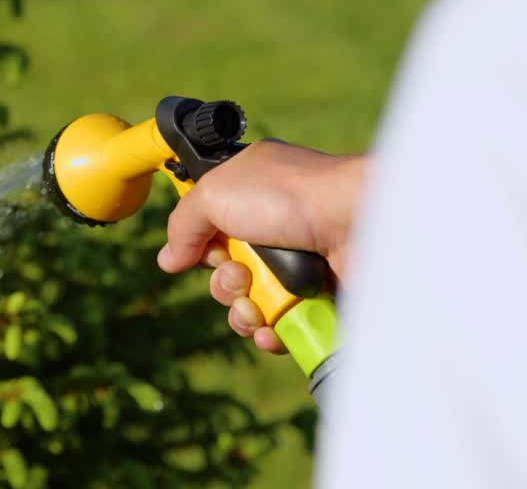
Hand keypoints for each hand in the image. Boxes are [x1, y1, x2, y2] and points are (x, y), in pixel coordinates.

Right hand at [156, 140, 365, 353]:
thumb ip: (182, 224)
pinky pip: (279, 328)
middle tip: (239, 274)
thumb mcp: (215, 193)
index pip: (212, 228)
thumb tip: (168, 260)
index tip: (204, 249)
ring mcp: (298, 263)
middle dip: (223, 282)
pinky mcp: (317, 297)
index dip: (201, 245)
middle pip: (227, 271)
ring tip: (257, 303)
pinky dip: (268, 334)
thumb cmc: (290, 196)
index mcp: (250, 193)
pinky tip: (270, 330)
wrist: (358, 223)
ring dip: (242, 311)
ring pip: (249, 304)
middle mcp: (274, 227)